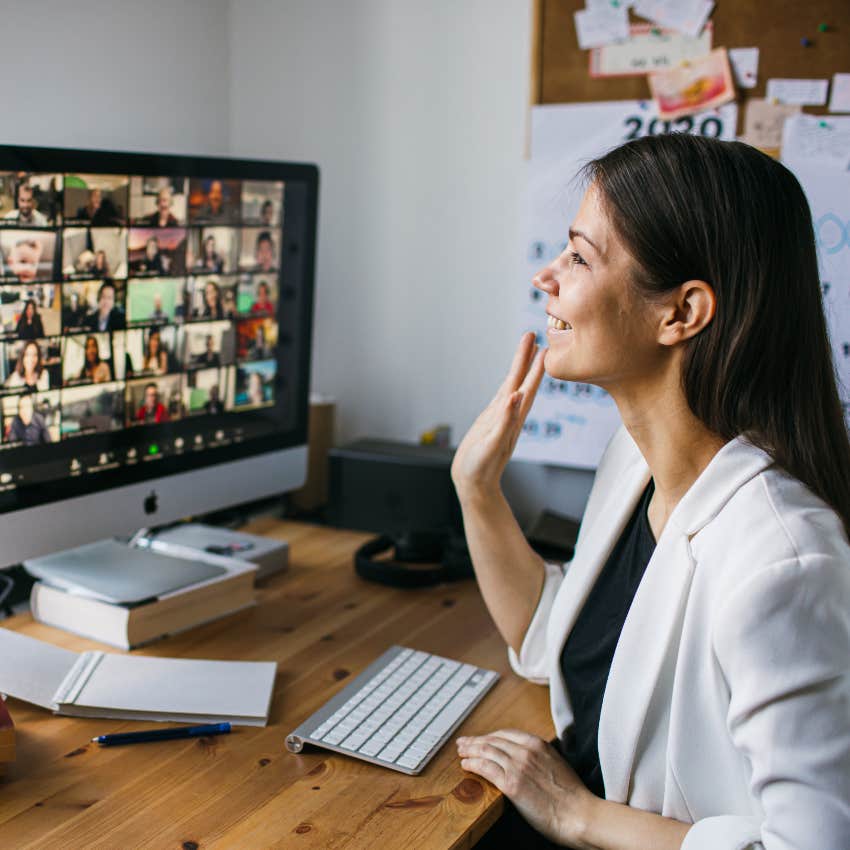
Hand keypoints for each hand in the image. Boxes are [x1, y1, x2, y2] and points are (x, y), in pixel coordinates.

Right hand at [451, 332, 545, 498]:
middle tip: (532, 335)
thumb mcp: (492, 444)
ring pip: (512, 387)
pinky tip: (510, 380)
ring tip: (525, 349)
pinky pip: (502, 399)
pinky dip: (508, 385)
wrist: (474, 485)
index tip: (538, 344)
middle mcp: (509, 416)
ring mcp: (501, 418)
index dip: (532, 366)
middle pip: (520, 381)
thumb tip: (516, 396)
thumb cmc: (481, 468)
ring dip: (520, 368)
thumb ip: (505, 421)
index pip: (525, 386)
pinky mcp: (491, 423)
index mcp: (512, 419)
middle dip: (527, 358)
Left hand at [456, 729, 594, 847]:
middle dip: (476, 741)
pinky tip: (466, 765)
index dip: (490, 736)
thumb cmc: (571, 795)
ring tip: (461, 752)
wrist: (579, 814)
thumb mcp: (556, 764)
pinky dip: (473, 764)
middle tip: (463, 743)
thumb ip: (539, 757)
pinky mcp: (512, 785)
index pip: (506, 734)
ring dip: (470, 750)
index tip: (481, 739)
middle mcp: (526, 751)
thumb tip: (527, 759)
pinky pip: (486, 768)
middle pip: (493, 740)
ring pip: (486, 751)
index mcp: (538, 744)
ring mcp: (518, 766)